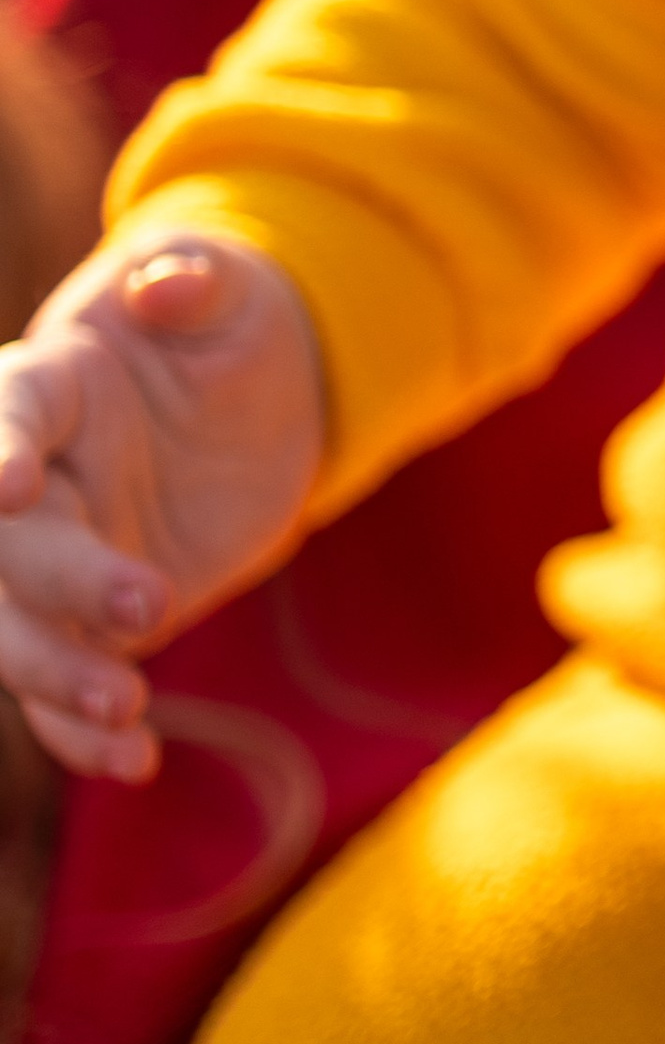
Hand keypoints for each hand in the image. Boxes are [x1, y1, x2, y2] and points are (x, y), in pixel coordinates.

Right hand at [0, 234, 324, 780]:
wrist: (260, 404)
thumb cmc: (235, 329)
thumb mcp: (236, 294)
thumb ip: (201, 283)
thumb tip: (169, 282)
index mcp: (50, 385)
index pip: (6, 416)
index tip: (10, 489)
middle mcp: (33, 480)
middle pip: (6, 545)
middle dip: (57, 584)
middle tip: (150, 603)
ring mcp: (56, 557)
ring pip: (15, 629)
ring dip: (56, 675)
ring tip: (126, 709)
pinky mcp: (90, 621)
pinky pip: (64, 689)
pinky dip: (86, 732)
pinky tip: (134, 762)